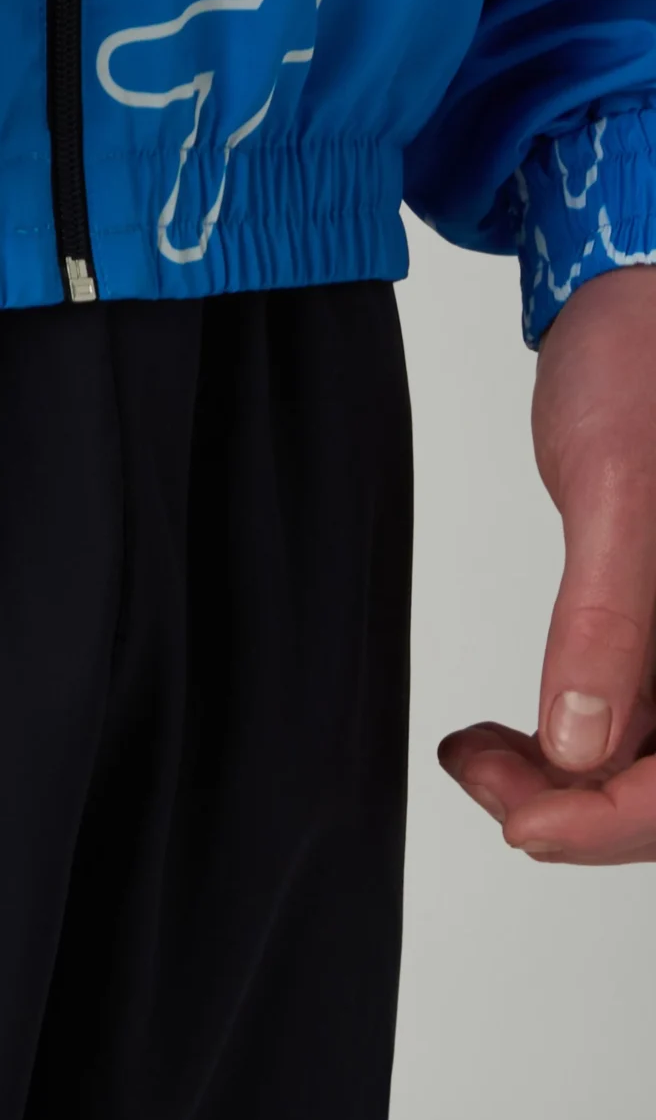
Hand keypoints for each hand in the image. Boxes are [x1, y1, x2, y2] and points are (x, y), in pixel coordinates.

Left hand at [440, 262, 655, 863]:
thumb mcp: (621, 488)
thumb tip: (580, 746)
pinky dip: (580, 735)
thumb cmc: (647, 362)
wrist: (642, 295)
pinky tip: (510, 731)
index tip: (520, 821)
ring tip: (479, 751)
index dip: (616, 824)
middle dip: (585, 805)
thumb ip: (609, 620)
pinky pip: (648, 716)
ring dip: (574, 778)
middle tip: (482, 775)